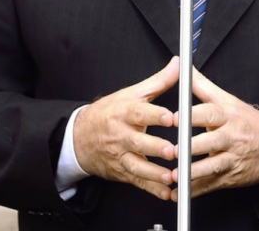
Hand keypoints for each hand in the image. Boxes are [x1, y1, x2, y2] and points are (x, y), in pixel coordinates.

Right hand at [73, 57, 178, 199]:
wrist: (80, 137)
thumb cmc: (109, 113)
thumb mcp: (130, 94)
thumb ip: (158, 81)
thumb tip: (178, 65)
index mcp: (124, 113)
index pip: (139, 113)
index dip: (154, 115)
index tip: (170, 117)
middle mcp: (121, 135)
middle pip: (138, 142)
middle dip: (155, 148)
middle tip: (173, 151)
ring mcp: (120, 155)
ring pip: (136, 166)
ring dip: (153, 173)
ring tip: (170, 177)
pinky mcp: (122, 172)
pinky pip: (137, 182)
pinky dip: (151, 189)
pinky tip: (165, 193)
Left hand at [172, 67, 258, 199]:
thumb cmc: (246, 121)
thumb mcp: (227, 100)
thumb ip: (202, 86)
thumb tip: (182, 66)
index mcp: (228, 116)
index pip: (210, 114)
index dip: (192, 116)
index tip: (175, 117)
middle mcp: (231, 137)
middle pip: (210, 142)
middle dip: (191, 147)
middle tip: (173, 150)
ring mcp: (231, 159)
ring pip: (212, 167)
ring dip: (192, 173)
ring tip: (175, 176)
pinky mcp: (230, 177)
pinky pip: (211, 185)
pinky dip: (195, 191)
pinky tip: (179, 195)